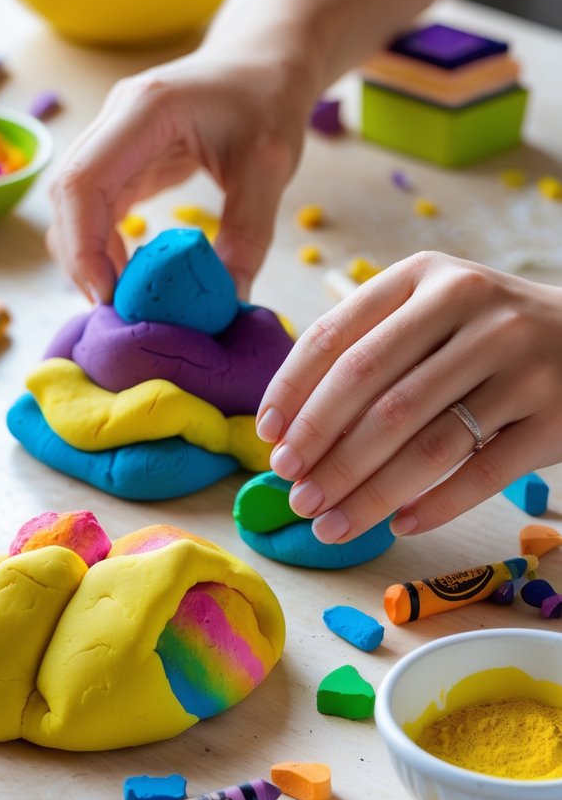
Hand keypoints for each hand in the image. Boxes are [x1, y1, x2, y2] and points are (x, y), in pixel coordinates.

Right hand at [46, 45, 316, 302]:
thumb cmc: (268, 101)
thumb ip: (247, 235)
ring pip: (72, 204)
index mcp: (145, 108)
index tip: (108, 296)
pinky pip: (93, 207)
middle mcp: (115, 118)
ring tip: (126, 299)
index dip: (83, 244)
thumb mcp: (270, 168)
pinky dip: (102, 245)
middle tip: (117, 309)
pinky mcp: (119, 157)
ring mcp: (111, 136)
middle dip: (81, 258)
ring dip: (88, 254)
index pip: (83, 180)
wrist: (263, 60)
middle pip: (67, 195)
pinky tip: (130, 276)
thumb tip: (228, 304)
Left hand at [256, 251, 561, 539]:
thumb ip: (367, 346)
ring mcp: (519, 360)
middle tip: (293, 493)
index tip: (267, 437)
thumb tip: (287, 427)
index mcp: (424, 275)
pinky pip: (481, 471)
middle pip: (374, 392)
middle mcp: (472, 307)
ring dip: (366, 491)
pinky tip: (398, 524)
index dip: (293, 392)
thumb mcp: (429, 310)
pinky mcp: (556, 414)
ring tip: (328, 524)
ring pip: (424, 440)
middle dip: (323, 450)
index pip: (337, 335)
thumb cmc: (485, 333)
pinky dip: (434, 504)